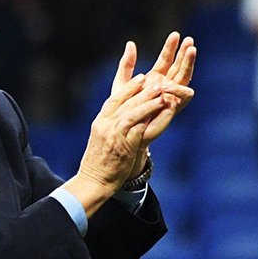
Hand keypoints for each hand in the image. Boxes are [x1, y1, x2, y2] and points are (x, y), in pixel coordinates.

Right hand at [61, 72, 169, 216]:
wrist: (94, 181)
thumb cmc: (99, 162)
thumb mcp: (101, 137)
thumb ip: (111, 124)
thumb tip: (124, 114)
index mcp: (100, 121)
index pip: (115, 99)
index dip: (130, 87)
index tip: (142, 78)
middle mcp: (106, 125)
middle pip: (126, 103)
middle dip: (143, 91)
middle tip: (158, 82)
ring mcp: (115, 136)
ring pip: (134, 113)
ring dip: (150, 103)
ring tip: (163, 95)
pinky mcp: (126, 147)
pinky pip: (142, 130)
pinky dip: (154, 120)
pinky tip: (163, 114)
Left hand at [113, 32, 195, 150]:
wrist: (125, 132)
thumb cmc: (123, 109)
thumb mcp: (121, 83)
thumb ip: (126, 64)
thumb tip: (131, 43)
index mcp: (155, 78)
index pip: (166, 59)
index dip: (171, 47)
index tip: (176, 35)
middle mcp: (166, 86)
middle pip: (179, 67)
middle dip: (185, 54)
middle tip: (190, 41)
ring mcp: (171, 97)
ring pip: (185, 79)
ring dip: (189, 66)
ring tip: (191, 52)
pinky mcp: (172, 108)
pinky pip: (184, 98)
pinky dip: (182, 89)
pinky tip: (180, 81)